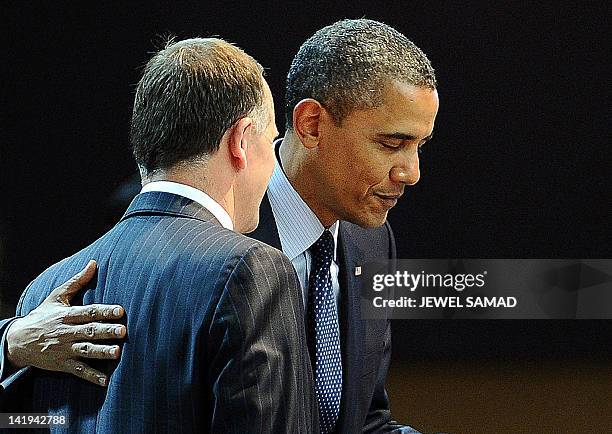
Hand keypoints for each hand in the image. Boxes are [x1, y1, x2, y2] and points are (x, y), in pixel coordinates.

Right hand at [5, 260, 125, 385]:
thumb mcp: (57, 296)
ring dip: (101, 353)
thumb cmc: (42, 315)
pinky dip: (91, 376)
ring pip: (85, 351)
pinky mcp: (62, 364)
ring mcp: (64, 349)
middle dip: (106, 332)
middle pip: (89, 331)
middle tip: (123, 331)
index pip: (88, 312)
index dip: (104, 311)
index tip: (120, 310)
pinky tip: (105, 380)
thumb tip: (93, 263)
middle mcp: (66, 332)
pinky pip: (78, 371)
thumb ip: (77, 281)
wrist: (18, 340)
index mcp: (67, 315)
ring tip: (117, 353)